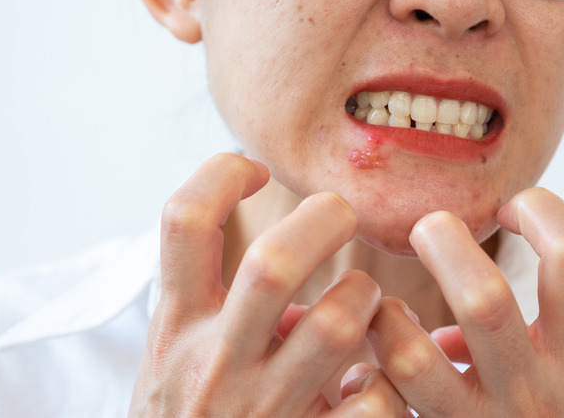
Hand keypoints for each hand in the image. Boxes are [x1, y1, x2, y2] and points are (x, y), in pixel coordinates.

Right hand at [129, 153, 406, 416]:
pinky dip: (387, 387)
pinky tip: (372, 390)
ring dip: (368, 300)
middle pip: (274, 262)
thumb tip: (298, 265)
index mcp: (176, 328)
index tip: (253, 168)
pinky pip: (375, 402)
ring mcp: (263, 411)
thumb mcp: (178, 359)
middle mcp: (213, 364)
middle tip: (342, 214)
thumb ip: (218, 307)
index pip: (182, 222)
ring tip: (364, 308)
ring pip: (339, 322)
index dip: (220, 174)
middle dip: (323, 220)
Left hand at [367, 188, 563, 416]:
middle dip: (444, 246)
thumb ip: (529, 331)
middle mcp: (534, 389)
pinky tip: (366, 378)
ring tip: (384, 310)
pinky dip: (365, 379)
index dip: (541, 212)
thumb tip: (447, 319)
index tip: (511, 206)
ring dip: (385, 319)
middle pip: (482, 298)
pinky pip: (383, 404)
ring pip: (410, 356)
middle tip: (427, 228)